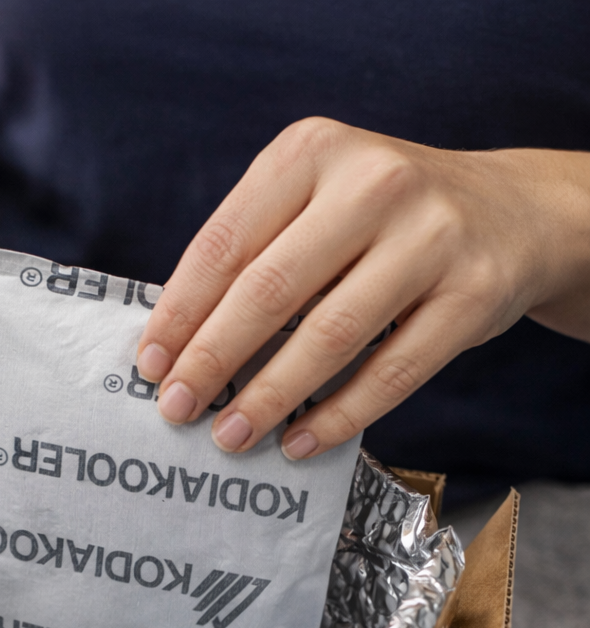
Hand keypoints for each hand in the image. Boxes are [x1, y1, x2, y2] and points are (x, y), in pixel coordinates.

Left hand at [136, 118, 589, 458]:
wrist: (511, 212)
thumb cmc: (382, 218)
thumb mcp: (314, 200)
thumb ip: (254, 251)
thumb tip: (178, 343)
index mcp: (312, 153)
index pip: (224, 244)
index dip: (180, 313)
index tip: (150, 365)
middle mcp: (373, 183)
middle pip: (269, 290)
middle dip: (212, 359)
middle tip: (176, 409)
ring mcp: (431, 237)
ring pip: (329, 336)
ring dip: (269, 397)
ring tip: (229, 437)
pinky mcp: (472, 294)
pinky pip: (392, 372)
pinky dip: (338, 416)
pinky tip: (298, 442)